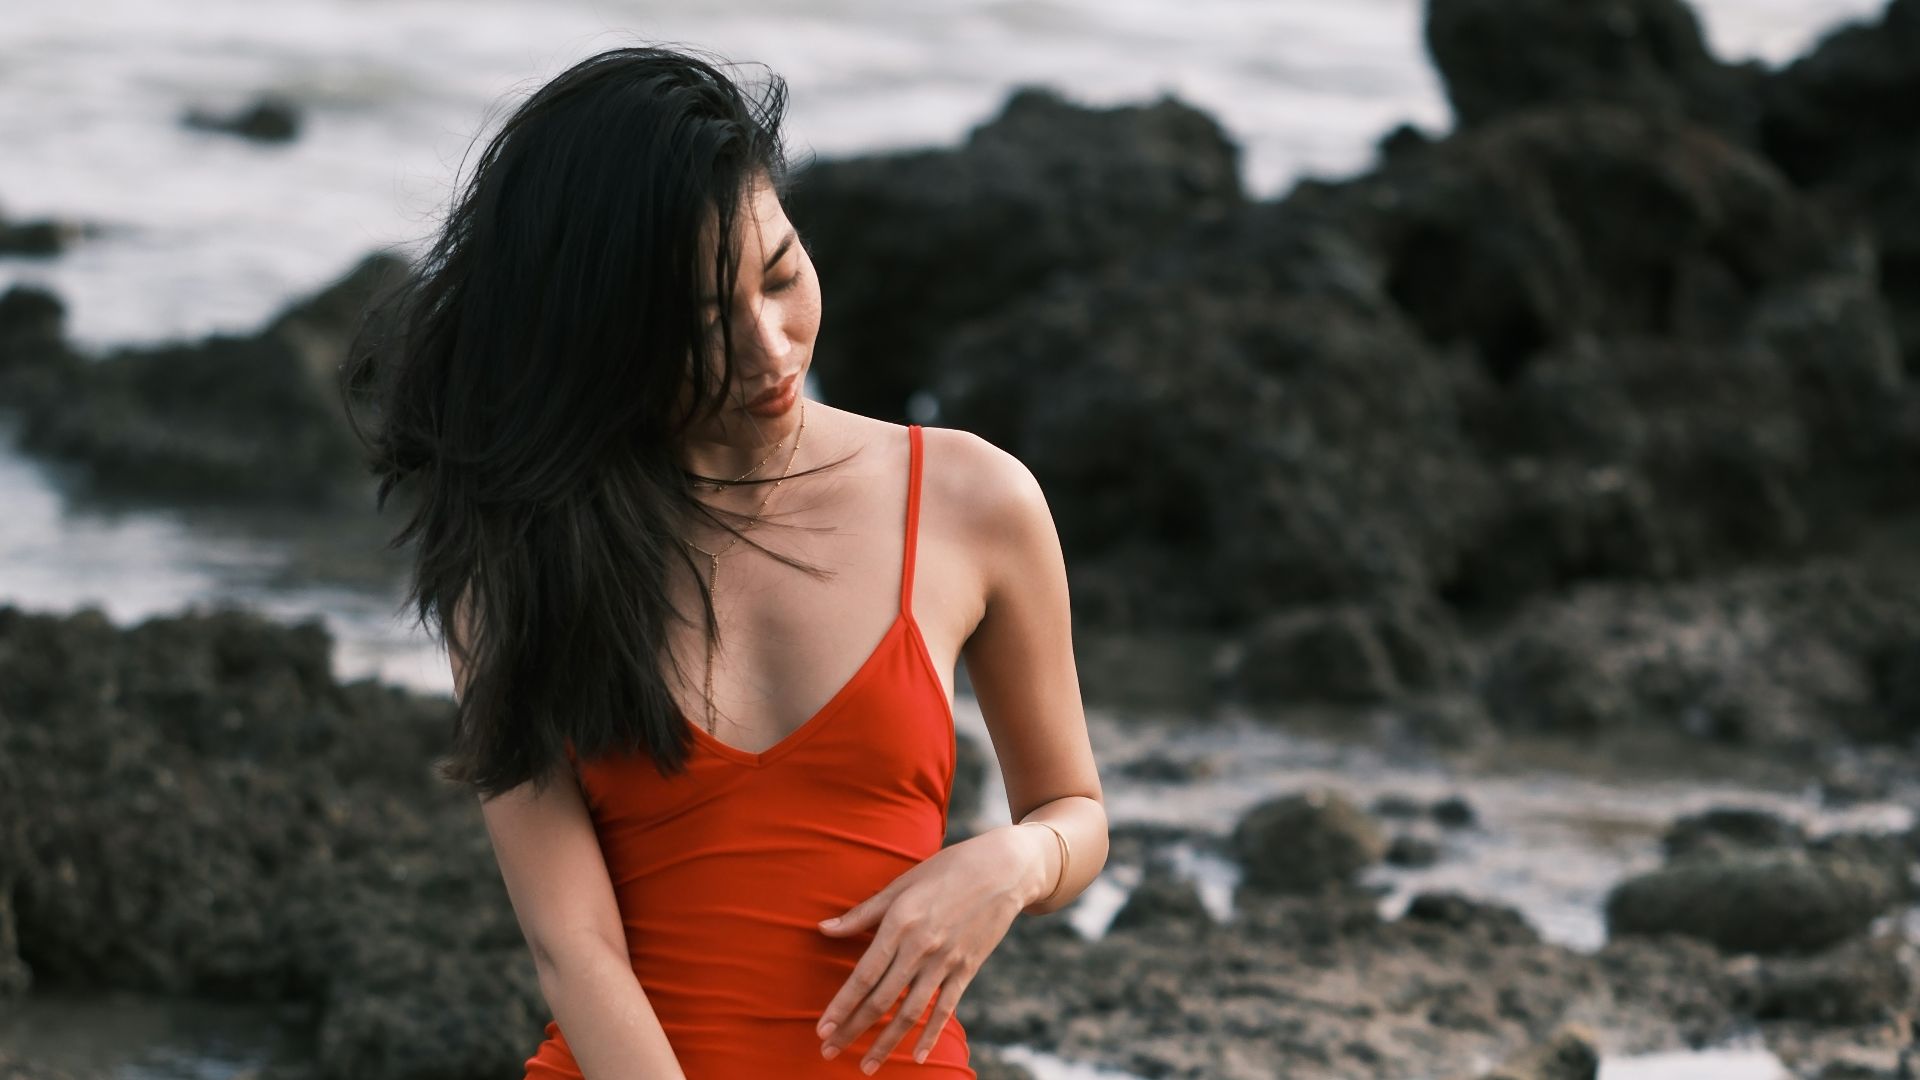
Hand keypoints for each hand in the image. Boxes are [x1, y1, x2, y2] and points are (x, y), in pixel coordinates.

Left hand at [813, 824, 1048, 1071]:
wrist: (1004, 869)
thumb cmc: (946, 870)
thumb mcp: (901, 884)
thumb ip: (863, 913)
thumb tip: (823, 928)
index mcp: (900, 923)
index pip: (864, 975)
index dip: (842, 1005)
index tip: (822, 1029)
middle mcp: (921, 947)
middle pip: (882, 999)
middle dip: (853, 1030)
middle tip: (829, 1052)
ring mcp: (946, 961)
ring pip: (911, 1011)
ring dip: (886, 1042)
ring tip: (867, 1065)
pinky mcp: (967, 968)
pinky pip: (946, 1008)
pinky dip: (931, 1034)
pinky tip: (917, 1056)